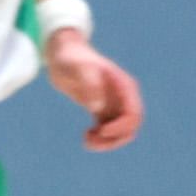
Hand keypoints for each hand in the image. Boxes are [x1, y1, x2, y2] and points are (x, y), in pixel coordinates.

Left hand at [45, 31, 141, 150]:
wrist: (61, 54)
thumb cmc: (70, 59)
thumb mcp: (77, 68)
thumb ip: (89, 84)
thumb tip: (97, 107)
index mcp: (123, 86)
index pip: (133, 114)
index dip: (121, 127)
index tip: (101, 131)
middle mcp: (122, 96)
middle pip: (131, 126)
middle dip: (115, 139)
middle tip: (91, 141)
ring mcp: (113, 103)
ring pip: (121, 131)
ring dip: (108, 141)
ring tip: (87, 140)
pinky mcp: (101, 108)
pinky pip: (109, 129)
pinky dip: (101, 137)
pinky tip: (86, 136)